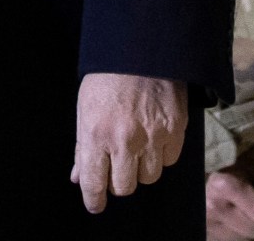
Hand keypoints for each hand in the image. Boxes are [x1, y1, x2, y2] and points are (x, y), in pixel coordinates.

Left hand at [72, 73, 187, 213]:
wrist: (141, 49)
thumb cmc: (107, 78)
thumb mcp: (85, 109)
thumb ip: (82, 146)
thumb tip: (78, 176)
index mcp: (95, 134)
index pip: (93, 183)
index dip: (93, 199)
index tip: (95, 204)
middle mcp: (124, 141)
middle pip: (124, 187)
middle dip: (118, 181)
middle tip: (116, 167)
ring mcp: (152, 137)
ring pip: (148, 177)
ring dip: (141, 169)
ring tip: (136, 149)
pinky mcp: (175, 130)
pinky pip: (169, 161)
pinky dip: (162, 155)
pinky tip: (154, 138)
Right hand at [205, 158, 253, 239]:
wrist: (201, 181)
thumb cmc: (226, 170)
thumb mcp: (249, 169)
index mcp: (224, 186)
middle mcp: (214, 208)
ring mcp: (209, 226)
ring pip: (249, 239)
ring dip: (252, 230)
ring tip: (243, 213)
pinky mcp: (209, 237)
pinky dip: (242, 236)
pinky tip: (236, 223)